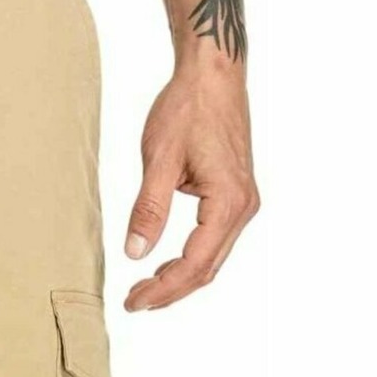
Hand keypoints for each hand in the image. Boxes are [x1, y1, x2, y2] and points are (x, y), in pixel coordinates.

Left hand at [122, 60, 258, 312]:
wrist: (213, 74)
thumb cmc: (188, 107)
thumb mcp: (159, 160)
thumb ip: (148, 209)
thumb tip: (134, 253)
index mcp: (228, 201)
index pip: (194, 264)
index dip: (162, 289)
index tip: (132, 302)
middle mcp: (244, 207)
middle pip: (207, 269)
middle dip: (170, 291)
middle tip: (134, 301)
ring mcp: (243, 202)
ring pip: (212, 259)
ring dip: (180, 278)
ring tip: (144, 288)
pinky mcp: (236, 196)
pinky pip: (215, 242)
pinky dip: (190, 259)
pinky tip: (165, 264)